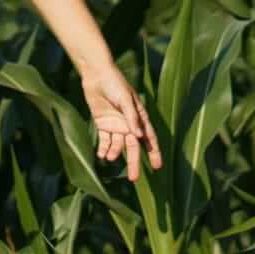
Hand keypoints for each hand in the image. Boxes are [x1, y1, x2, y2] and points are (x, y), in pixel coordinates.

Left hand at [81, 65, 161, 181]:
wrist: (96, 75)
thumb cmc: (115, 83)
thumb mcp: (125, 99)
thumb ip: (132, 117)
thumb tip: (139, 136)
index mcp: (140, 118)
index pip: (150, 138)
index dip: (154, 152)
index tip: (157, 167)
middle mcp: (130, 124)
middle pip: (134, 147)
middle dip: (134, 163)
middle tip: (134, 179)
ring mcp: (116, 125)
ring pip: (118, 145)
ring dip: (115, 153)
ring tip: (110, 157)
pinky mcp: (103, 124)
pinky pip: (105, 141)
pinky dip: (104, 149)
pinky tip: (101, 156)